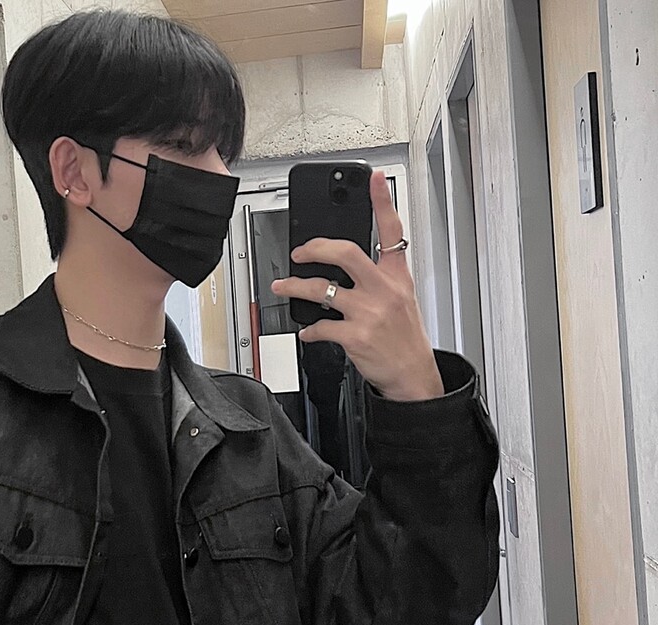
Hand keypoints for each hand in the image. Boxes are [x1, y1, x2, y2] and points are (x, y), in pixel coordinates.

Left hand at [270, 169, 443, 401]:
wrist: (413, 375)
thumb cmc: (406, 339)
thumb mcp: (404, 300)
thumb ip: (380, 279)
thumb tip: (346, 268)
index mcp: (397, 276)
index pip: (393, 231)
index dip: (383, 202)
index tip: (374, 179)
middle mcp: (383, 290)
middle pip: (345, 253)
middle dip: (315, 248)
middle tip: (300, 251)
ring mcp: (368, 312)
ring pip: (322, 289)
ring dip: (294, 287)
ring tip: (281, 287)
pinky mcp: (355, 336)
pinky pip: (321, 326)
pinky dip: (309, 329)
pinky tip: (306, 331)